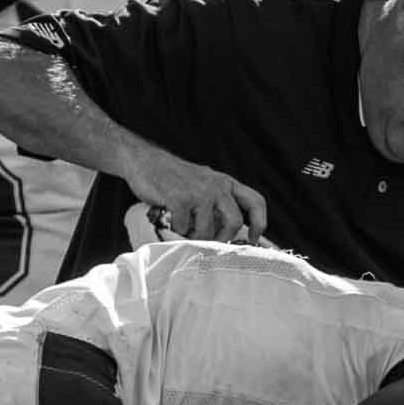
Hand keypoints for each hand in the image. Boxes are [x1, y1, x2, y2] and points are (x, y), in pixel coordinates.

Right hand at [125, 144, 267, 244]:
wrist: (144, 161)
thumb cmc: (174, 180)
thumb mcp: (204, 186)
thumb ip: (218, 204)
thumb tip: (228, 237)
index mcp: (226, 183)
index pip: (255, 202)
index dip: (260, 223)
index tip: (252, 239)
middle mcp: (217, 186)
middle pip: (234, 222)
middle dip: (222, 238)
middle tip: (209, 242)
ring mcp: (199, 191)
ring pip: (207, 231)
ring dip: (193, 236)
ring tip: (182, 225)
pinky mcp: (180, 198)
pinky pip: (184, 228)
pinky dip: (175, 230)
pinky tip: (169, 219)